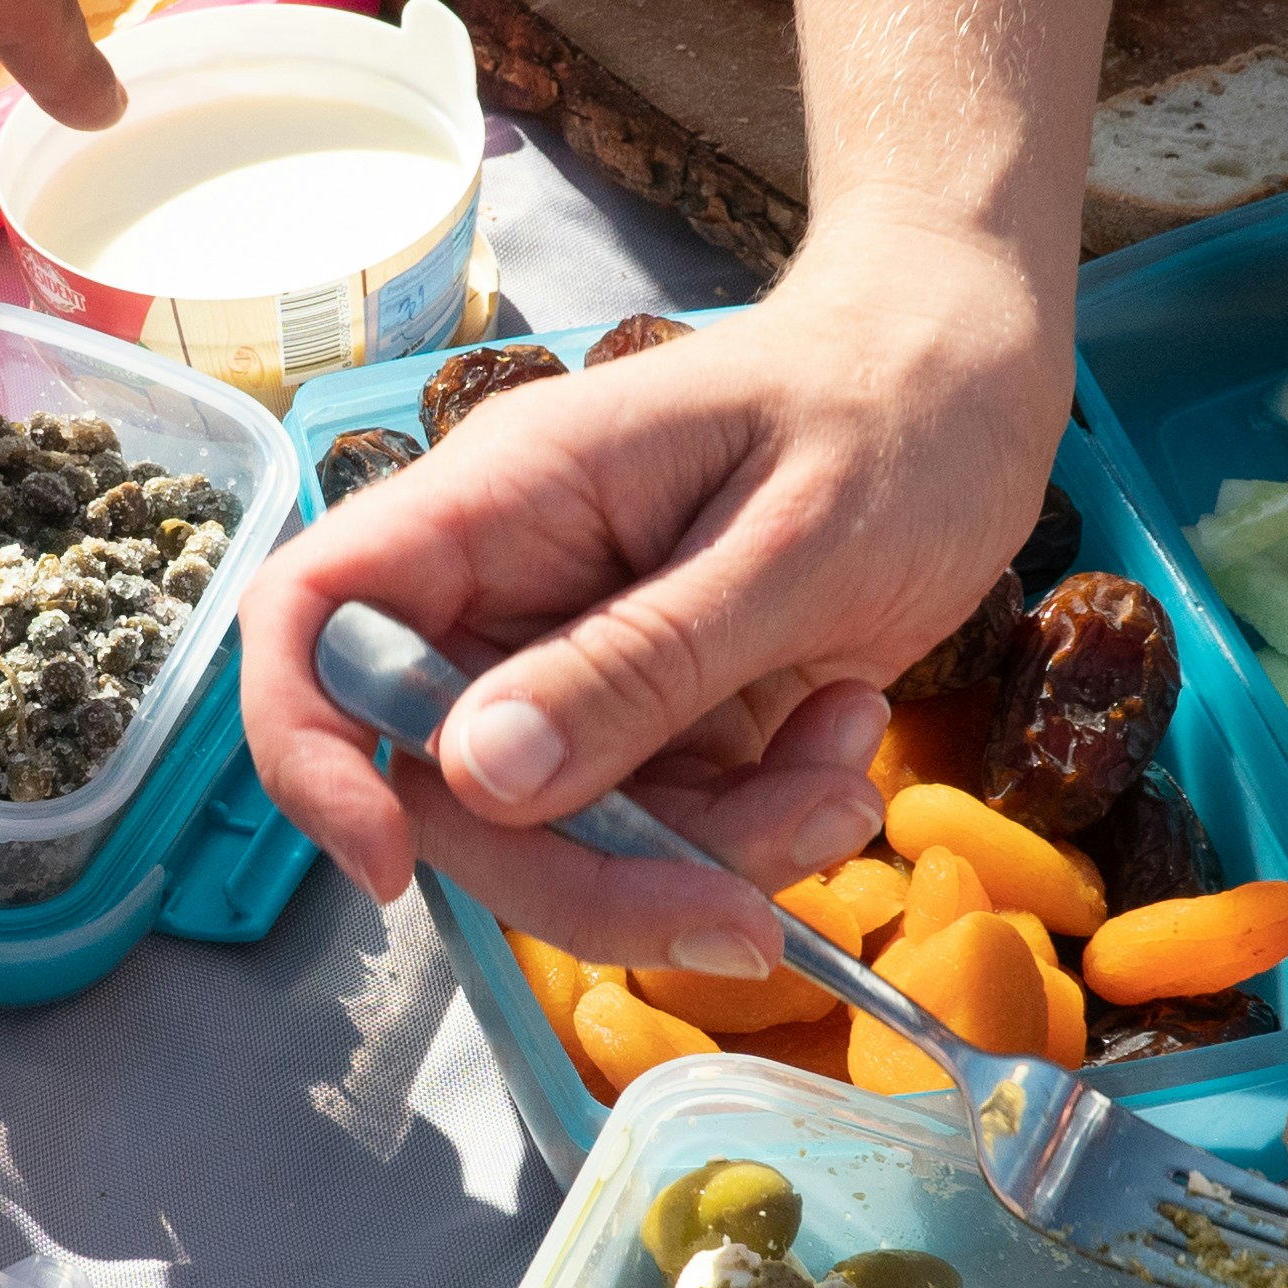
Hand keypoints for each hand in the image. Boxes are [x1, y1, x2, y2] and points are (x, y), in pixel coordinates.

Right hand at [237, 224, 1069, 973]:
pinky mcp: (664, 715)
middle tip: (738, 912)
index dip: (309, 748)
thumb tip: (479, 776)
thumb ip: (639, 662)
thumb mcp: (791, 541)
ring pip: (568, 833)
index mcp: (502, 503)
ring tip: (841, 769)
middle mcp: (517, 590)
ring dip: (712, 853)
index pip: (314, 617)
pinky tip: (846, 743)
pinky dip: (763, 827)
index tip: (389, 862)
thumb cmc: (892, 405)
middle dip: (589, 877)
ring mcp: (588, 660)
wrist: (978, 374)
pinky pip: (665, 829)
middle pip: (450, 784)